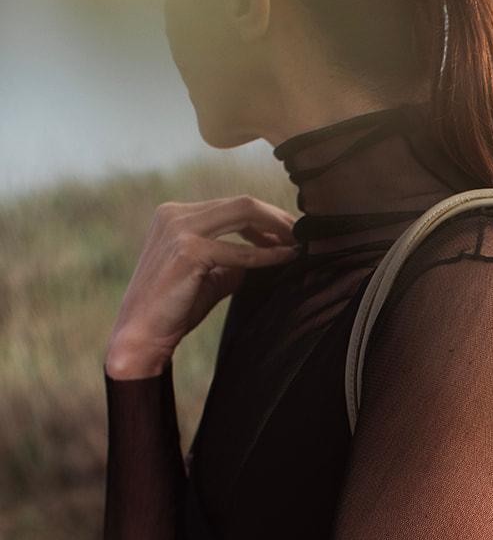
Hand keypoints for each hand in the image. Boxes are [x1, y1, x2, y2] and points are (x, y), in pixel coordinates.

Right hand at [106, 195, 299, 375]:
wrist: (141, 335)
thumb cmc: (173, 308)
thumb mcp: (207, 274)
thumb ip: (232, 258)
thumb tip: (268, 251)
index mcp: (174, 215)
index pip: (230, 206)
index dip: (265, 217)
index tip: (290, 233)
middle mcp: (174, 214)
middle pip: (241, 203)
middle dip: (277, 216)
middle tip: (304, 233)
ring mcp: (179, 229)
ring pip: (242, 212)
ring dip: (277, 226)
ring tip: (299, 242)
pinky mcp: (188, 251)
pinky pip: (240, 250)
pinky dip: (267, 254)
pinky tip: (287, 257)